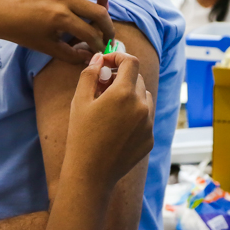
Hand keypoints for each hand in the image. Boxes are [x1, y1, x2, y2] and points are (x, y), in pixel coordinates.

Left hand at [0, 0, 115, 63]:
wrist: (3, 16)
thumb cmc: (24, 33)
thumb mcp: (49, 49)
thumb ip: (72, 55)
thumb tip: (90, 57)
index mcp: (62, 19)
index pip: (90, 33)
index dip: (99, 45)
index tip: (101, 50)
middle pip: (97, 11)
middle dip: (107, 27)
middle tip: (107, 35)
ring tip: (102, 5)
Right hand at [66, 52, 153, 190]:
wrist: (91, 173)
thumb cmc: (81, 135)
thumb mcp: (79, 101)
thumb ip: (90, 75)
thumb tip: (99, 58)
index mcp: (124, 93)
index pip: (131, 62)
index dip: (119, 56)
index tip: (107, 62)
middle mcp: (142, 106)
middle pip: (137, 79)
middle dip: (121, 77)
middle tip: (102, 87)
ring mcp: (148, 123)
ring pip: (144, 98)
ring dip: (131, 95)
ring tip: (111, 107)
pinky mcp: (150, 138)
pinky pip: (146, 118)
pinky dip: (135, 115)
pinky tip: (116, 127)